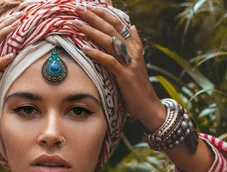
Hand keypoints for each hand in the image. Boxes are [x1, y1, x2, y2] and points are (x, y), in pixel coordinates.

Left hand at [73, 5, 166, 130]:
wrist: (149, 106)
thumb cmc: (138, 86)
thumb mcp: (136, 63)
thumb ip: (134, 45)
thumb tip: (133, 27)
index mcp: (134, 46)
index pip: (119, 23)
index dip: (105, 13)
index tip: (90, 6)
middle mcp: (132, 51)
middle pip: (111, 28)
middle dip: (94, 17)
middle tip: (79, 8)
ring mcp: (129, 63)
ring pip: (109, 41)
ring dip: (92, 31)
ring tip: (77, 24)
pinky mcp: (125, 76)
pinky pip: (109, 61)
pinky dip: (97, 54)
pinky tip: (85, 48)